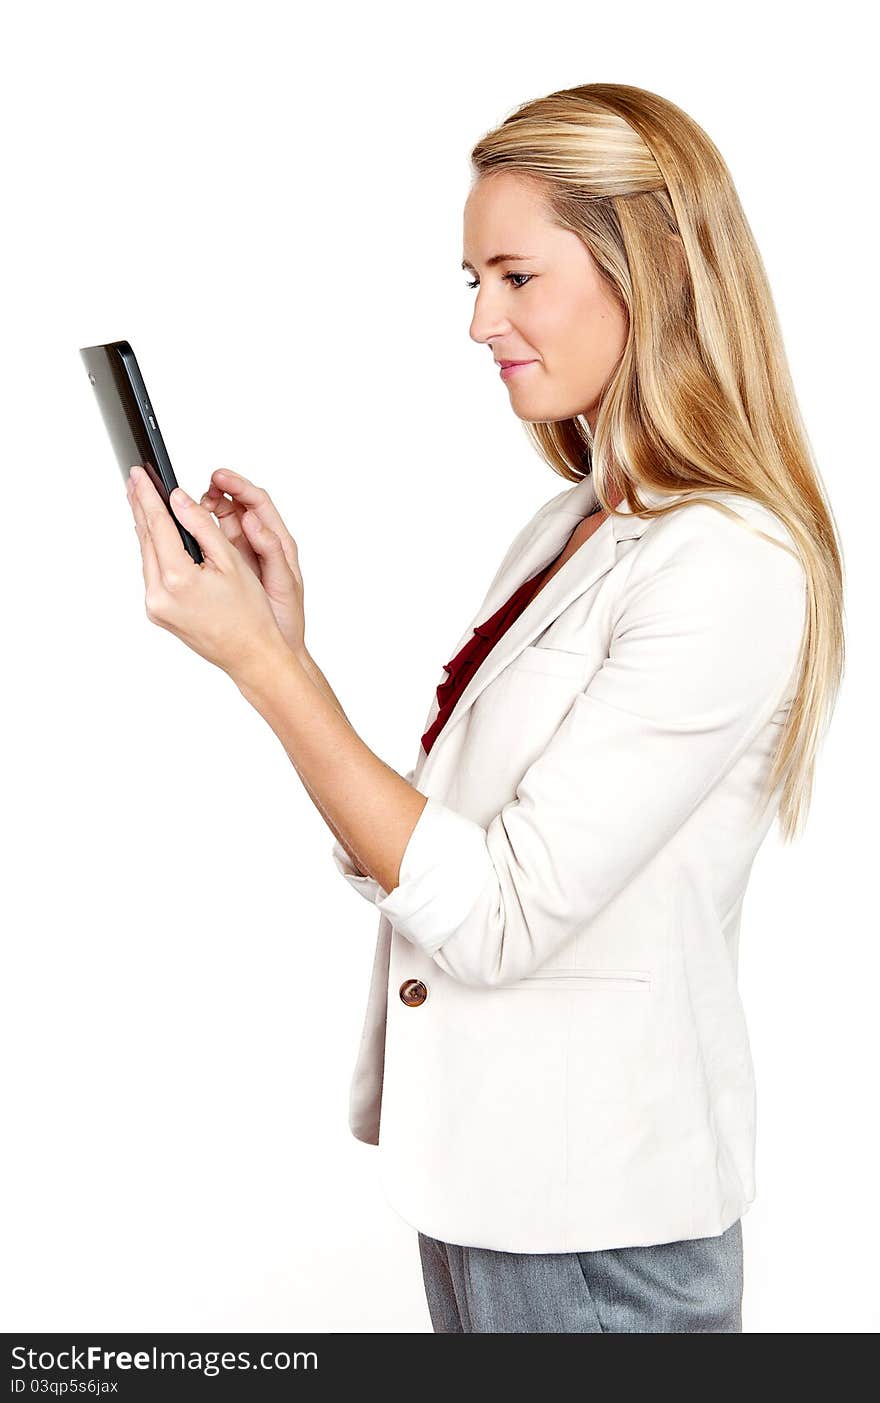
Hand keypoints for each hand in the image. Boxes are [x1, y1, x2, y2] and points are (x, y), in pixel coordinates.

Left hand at [125, 463, 289, 680]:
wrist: (251, 655)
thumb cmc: (250, 613)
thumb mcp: (231, 562)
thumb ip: (202, 527)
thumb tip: (178, 499)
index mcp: (177, 579)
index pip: (157, 526)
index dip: (148, 496)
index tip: (139, 474)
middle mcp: (159, 595)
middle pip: (145, 539)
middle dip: (140, 507)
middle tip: (133, 478)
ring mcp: (155, 607)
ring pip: (146, 556)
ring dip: (145, 528)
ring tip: (141, 501)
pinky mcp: (158, 614)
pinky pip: (152, 573)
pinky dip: (153, 551)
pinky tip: (155, 537)